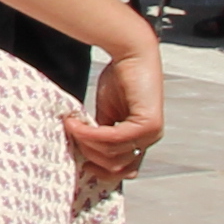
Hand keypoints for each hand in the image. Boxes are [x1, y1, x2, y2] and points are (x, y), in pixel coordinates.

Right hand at [61, 43, 164, 187]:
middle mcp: (150, 139)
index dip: (102, 171)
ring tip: (71, 127)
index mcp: (142, 139)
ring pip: (113, 154)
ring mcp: (152, 133)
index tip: (82, 163)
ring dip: (87, 143)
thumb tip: (83, 152)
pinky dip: (91, 134)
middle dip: (90, 156)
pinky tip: (76, 124)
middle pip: (116, 167)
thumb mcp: (107, 112)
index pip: (124, 170)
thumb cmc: (120, 77)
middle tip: (72, 139)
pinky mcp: (148, 124)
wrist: (132, 52)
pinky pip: (114, 139)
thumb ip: (101, 133)